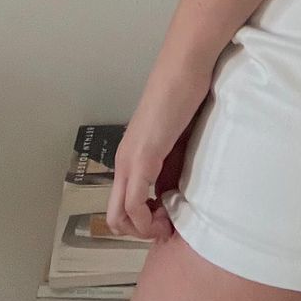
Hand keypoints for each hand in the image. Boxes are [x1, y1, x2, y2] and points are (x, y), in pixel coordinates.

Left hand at [105, 59, 214, 242]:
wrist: (185, 67)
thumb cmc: (185, 95)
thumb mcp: (177, 139)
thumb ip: (171, 164)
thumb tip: (173, 191)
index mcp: (130, 156)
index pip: (121, 206)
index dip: (143, 224)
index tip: (169, 220)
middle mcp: (124, 161)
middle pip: (115, 218)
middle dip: (140, 232)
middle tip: (168, 227)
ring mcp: (130, 159)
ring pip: (119, 216)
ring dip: (145, 230)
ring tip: (170, 223)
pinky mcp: (143, 157)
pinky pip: (134, 203)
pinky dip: (148, 220)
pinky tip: (168, 215)